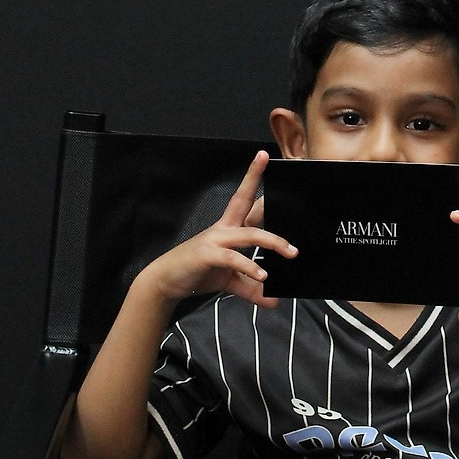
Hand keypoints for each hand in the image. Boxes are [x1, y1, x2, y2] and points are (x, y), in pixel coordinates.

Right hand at [140, 150, 296, 309]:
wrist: (166, 282)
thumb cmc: (198, 272)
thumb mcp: (230, 281)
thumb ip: (252, 288)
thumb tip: (274, 301)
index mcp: (229, 228)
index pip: (245, 198)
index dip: (254, 178)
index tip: (264, 157)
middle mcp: (223, 229)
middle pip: (244, 201)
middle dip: (256, 182)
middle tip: (272, 165)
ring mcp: (215, 239)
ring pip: (249, 234)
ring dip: (272, 242)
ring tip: (291, 252)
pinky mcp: (207, 254)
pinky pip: (233, 258)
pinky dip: (249, 266)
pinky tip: (262, 274)